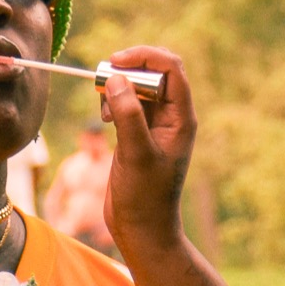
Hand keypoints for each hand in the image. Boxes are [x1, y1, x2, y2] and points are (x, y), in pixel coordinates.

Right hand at [100, 45, 196, 253]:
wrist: (142, 228)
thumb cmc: (145, 197)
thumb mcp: (136, 154)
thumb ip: (128, 115)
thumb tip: (117, 79)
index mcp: (182, 118)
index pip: (172, 69)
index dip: (146, 57)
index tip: (116, 61)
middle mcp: (172, 117)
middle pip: (154, 73)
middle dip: (128, 71)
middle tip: (102, 83)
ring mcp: (155, 125)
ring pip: (138, 88)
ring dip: (118, 88)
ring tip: (104, 109)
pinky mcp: (138, 134)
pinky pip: (128, 104)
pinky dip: (113, 103)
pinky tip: (105, 119)